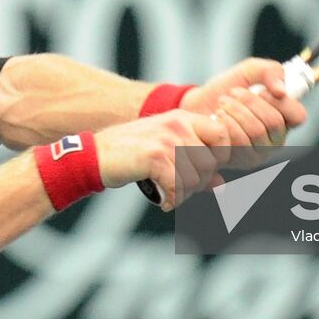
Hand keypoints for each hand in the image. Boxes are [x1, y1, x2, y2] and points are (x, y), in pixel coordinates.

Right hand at [95, 111, 228, 211]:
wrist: (95, 154)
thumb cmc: (132, 154)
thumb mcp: (166, 152)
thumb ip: (196, 165)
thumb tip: (221, 184)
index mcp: (184, 117)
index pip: (222, 134)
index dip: (220, 156)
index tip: (204, 171)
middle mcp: (178, 124)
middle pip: (210, 162)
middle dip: (199, 183)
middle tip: (181, 189)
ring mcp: (167, 139)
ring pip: (196, 177)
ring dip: (185, 194)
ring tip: (171, 195)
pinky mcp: (155, 156)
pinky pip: (178, 186)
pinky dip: (173, 200)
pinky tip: (163, 201)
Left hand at [182, 58, 306, 168]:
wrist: (198, 105)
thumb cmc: (227, 88)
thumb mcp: (249, 71)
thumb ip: (271, 71)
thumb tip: (281, 90)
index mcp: (284, 117)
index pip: (298, 115)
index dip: (280, 102)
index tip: (261, 90)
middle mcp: (276, 138)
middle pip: (274, 122)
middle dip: (250, 102)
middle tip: (233, 93)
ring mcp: (260, 152)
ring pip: (256, 131)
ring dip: (235, 110)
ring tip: (223, 103)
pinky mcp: (242, 160)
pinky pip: (239, 142)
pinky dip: (225, 123)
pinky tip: (217, 117)